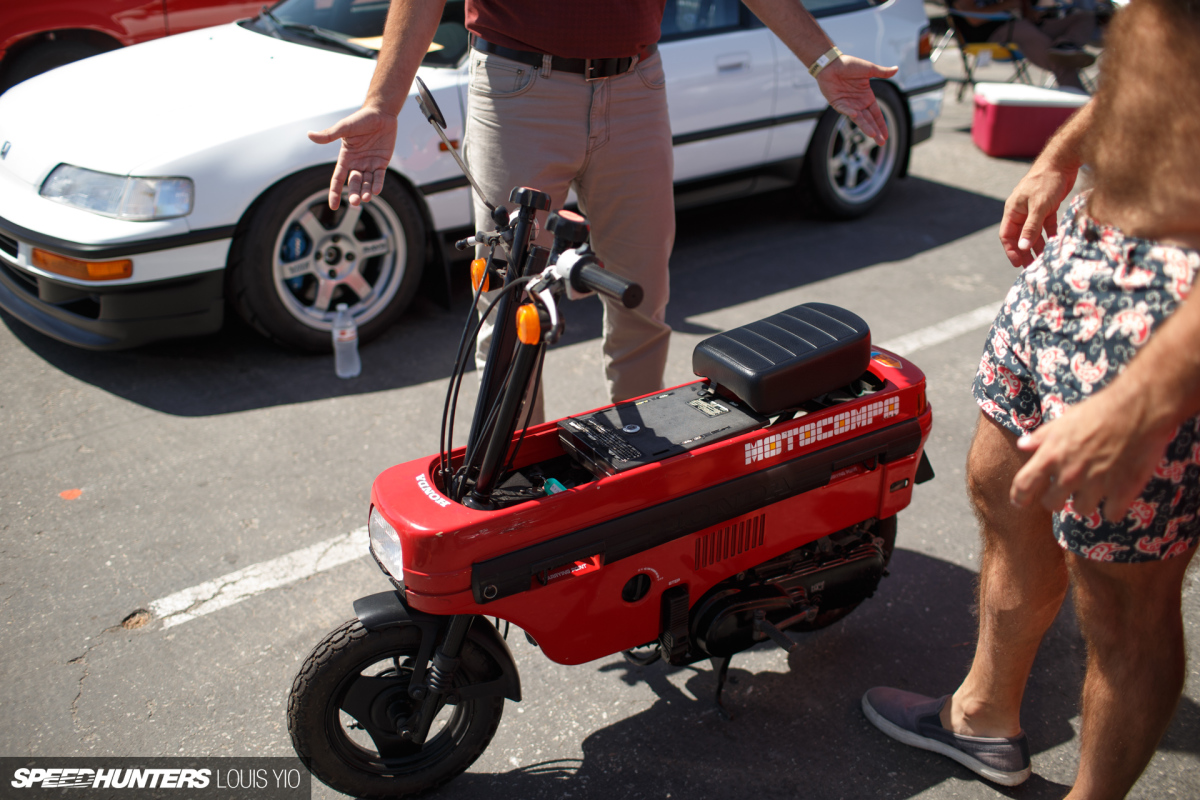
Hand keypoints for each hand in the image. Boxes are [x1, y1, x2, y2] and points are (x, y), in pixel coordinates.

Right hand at [308, 105, 398, 209]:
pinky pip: (379, 177)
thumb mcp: (344, 128)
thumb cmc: (361, 119)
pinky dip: (377, 184)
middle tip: (354, 203)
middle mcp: (356, 163)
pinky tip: (376, 191)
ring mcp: (369, 164)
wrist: (380, 113)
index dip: (335, 192)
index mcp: (345, 157)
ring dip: (366, 192)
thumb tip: (310, 135)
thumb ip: (329, 134)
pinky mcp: (382, 162)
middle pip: (353, 183)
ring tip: (366, 198)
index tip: (333, 206)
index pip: (337, 178)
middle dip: (353, 194)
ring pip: (366, 183)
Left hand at [815, 57, 898, 145]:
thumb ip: (882, 72)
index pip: (876, 114)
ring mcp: (848, 104)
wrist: (831, 63)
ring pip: (858, 118)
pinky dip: (848, 112)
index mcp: (867, 97)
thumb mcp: (869, 69)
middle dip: (876, 131)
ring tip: (872, 135)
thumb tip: (897, 69)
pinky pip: (844, 109)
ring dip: (865, 126)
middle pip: (869, 120)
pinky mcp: (837, 103)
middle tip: (881, 142)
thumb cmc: (849, 65)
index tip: (886, 135)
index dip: (881, 124)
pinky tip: (855, 115)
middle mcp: (858, 103)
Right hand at [998, 158, 1077, 267]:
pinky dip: (1050, 234)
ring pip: (1034, 232)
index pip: (1007, 235)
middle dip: (1025, 251)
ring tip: (1044, 259)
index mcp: (1013, 210)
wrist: (1062, 161)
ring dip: (1039, 245)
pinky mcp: (1048, 206)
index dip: (1011, 250)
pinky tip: (1055, 243)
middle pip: (1021, 236)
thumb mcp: (1038, 206)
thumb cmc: (1046, 181)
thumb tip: (1024, 247)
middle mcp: (1022, 211)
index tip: (1018, 264)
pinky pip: (1047, 225)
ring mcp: (1035, 209)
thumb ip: (1031, 227)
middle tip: (1032, 267)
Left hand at [1010, 383, 1174, 520]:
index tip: (1021, 502)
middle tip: (1066, 492)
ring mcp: (1095, 485)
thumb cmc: (1098, 411)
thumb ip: (1042, 437)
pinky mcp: (1122, 492)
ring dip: (1086, 502)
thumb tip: (1022, 445)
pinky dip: (1114, 508)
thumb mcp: (1063, 420)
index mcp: (1051, 456)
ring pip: (1082, 510)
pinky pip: (1111, 514)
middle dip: (1056, 500)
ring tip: (1096, 488)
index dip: (1019, 497)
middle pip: (1051, 504)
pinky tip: (1118, 496)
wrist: (1138, 410)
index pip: (1023, 485)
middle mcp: (1069, 474)